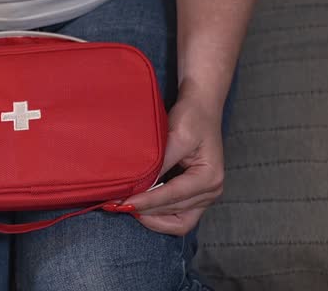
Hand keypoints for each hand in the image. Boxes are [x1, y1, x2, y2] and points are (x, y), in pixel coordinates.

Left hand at [119, 93, 224, 235]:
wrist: (201, 107)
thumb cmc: (191, 117)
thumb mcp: (176, 136)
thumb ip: (160, 163)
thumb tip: (139, 186)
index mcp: (210, 177)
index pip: (171, 196)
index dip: (145, 202)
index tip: (121, 203)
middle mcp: (211, 191)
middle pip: (173, 213)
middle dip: (144, 211)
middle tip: (115, 205)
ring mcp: (205, 196)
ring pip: (176, 221)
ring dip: (150, 216)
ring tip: (126, 207)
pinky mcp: (196, 196)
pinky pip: (178, 216)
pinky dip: (158, 215)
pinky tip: (140, 205)